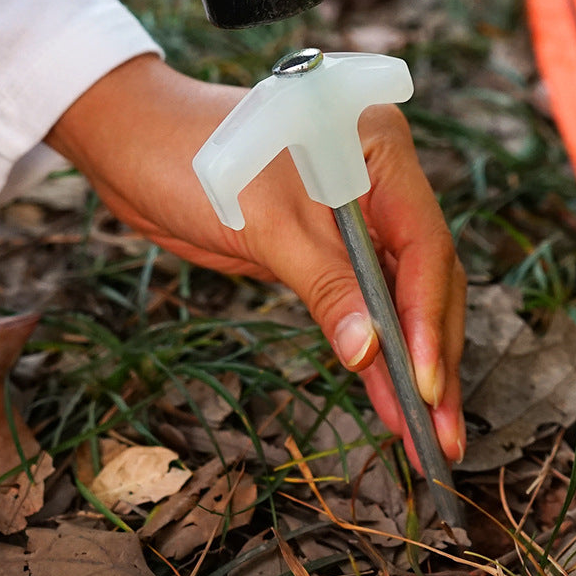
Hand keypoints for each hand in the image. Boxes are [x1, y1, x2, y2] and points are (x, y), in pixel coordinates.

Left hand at [46, 54, 466, 467]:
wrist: (134, 144)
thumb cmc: (193, 159)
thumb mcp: (266, 223)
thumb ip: (327, 285)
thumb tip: (371, 354)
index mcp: (380, 149)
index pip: (423, 242)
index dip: (426, 317)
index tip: (424, 383)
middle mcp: (381, 180)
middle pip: (424, 275)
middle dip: (431, 352)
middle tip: (441, 429)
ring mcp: (357, 216)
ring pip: (400, 296)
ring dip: (410, 362)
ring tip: (426, 431)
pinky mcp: (328, 247)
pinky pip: (363, 302)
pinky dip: (373, 348)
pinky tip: (387, 396)